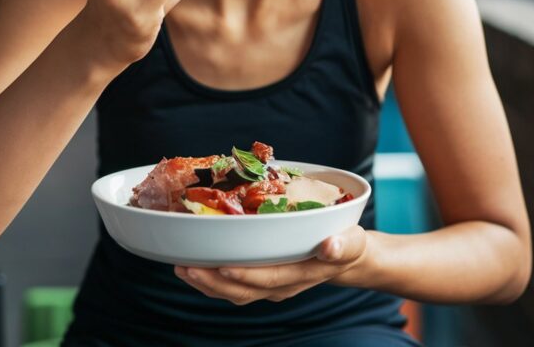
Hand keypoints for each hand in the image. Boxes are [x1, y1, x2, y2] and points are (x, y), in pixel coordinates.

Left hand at [174, 225, 368, 305]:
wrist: (345, 257)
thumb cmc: (346, 244)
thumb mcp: (352, 241)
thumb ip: (343, 244)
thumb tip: (330, 246)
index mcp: (301, 274)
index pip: (269, 278)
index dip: (245, 275)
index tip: (223, 266)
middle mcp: (281, 284)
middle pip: (243, 289)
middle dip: (212, 281)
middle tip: (186, 265)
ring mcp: (270, 284)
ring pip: (234, 291)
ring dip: (206, 282)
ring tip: (181, 267)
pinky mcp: (262, 278)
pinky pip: (233, 285)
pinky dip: (211, 279)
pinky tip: (194, 264)